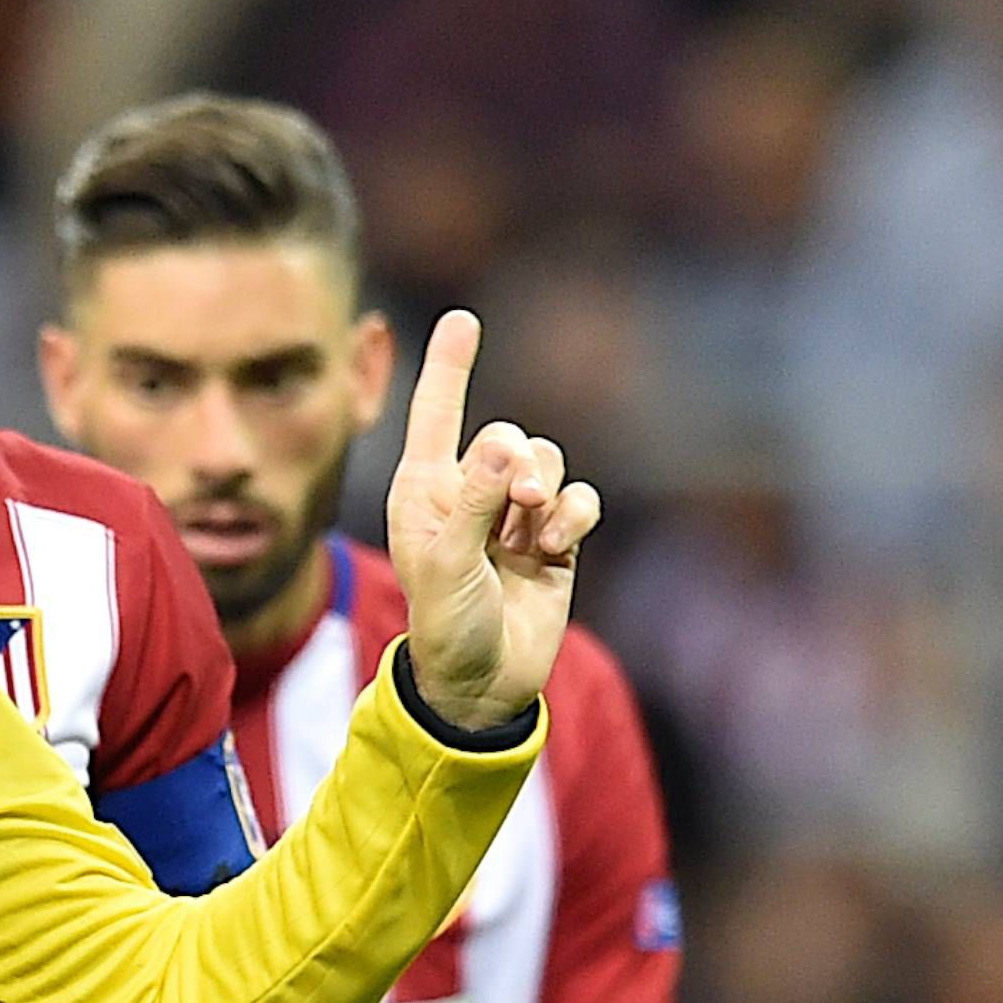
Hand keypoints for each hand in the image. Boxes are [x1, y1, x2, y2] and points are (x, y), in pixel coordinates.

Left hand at [385, 311, 598, 730]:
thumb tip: (501, 442)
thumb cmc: (446, 625)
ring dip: (547, 489)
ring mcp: (513, 515)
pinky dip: (574, 515)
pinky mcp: (554, 538)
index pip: (437, 414)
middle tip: (518, 503)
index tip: (462, 319)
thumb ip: (471, 500)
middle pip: (509, 435)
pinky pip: (579, 497)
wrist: (482, 683)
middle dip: (520, 461)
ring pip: (548, 462)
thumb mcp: (446, 564)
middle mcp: (467, 493)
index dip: (450, 366)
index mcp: (423, 491)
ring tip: (531, 531)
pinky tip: (555, 546)